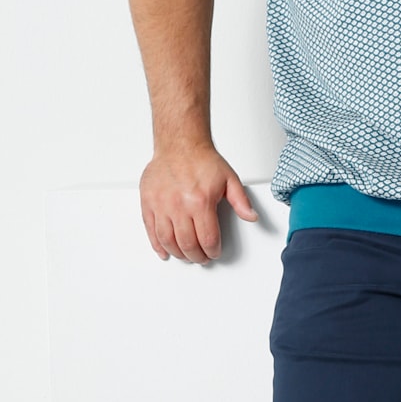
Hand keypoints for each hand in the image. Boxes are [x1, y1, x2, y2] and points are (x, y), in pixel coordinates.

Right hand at [139, 146, 257, 262]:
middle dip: (197, 256)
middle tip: (201, 257)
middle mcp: (179, 205)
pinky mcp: (148, 203)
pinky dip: (157, 245)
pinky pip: (151, 230)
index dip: (212, 250)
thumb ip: (241, 201)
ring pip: (168, 241)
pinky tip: (164, 251)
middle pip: (187, 244)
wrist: (180, 144)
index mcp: (200, 201)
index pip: (208, 239)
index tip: (214, 252)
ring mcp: (161, 205)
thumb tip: (252, 217)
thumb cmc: (202, 160)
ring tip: (186, 255)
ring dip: (178, 253)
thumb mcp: (230, 179)